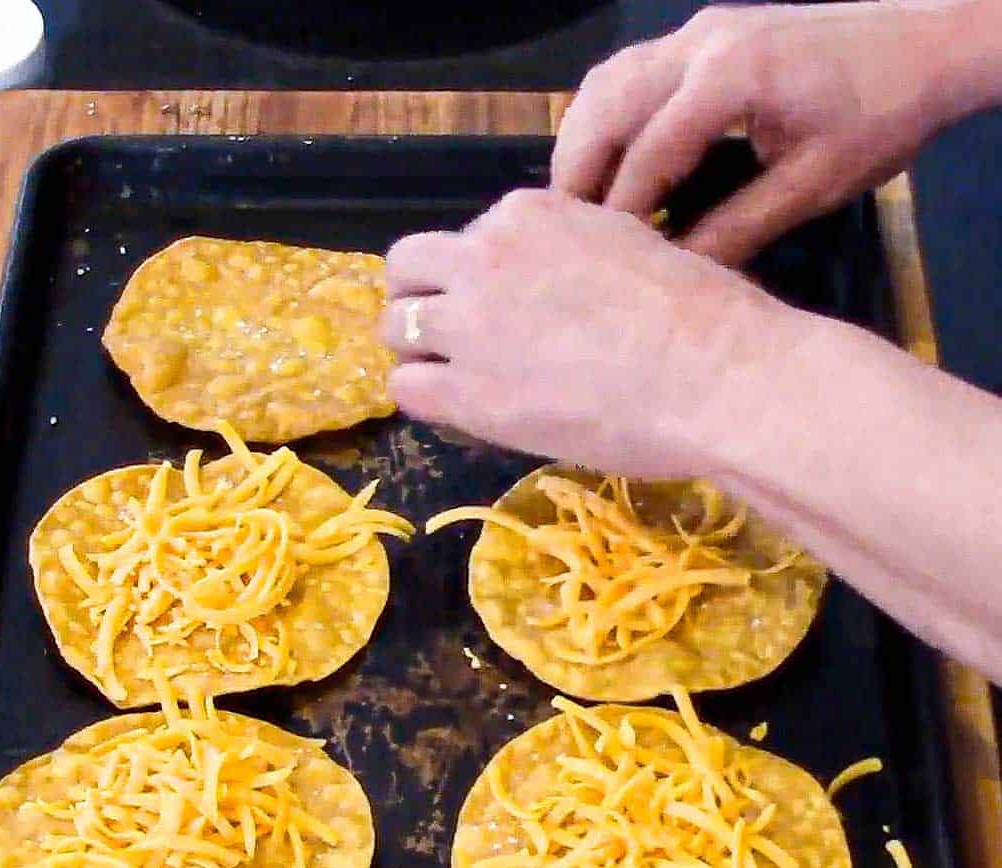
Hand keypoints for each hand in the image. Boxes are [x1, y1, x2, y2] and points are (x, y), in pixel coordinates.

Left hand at [381, 189, 803, 476]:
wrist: (711, 373)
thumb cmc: (698, 313)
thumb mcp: (627, 244)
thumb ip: (571, 252)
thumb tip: (554, 284)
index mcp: (526, 214)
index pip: (466, 240)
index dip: (475, 279)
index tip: (500, 310)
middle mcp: (484, 257)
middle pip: (409, 269)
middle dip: (422, 301)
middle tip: (447, 340)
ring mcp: (470, 325)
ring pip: (397, 328)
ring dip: (417, 351)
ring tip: (449, 379)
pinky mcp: (469, 393)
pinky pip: (407, 389)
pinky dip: (423, 398)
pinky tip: (456, 411)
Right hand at [552, 1, 979, 263]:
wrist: (925, 42)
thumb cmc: (879, 116)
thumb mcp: (812, 186)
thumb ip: (736, 229)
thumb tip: (672, 276)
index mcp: (729, 77)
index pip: (647, 153)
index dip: (618, 214)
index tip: (597, 264)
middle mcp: (698, 43)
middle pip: (604, 109)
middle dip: (578, 176)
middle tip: (566, 240)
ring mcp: (696, 31)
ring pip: (604, 84)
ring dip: (581, 144)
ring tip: (577, 207)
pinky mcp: (700, 34)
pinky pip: (625, 73)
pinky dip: (601, 119)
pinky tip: (604, 162)